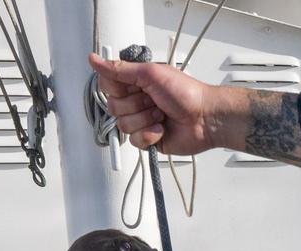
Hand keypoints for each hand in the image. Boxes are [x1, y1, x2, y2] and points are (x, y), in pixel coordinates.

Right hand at [89, 56, 234, 154]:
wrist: (205, 118)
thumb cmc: (185, 93)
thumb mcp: (150, 74)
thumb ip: (120, 70)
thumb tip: (95, 60)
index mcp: (136, 81)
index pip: (108, 84)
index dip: (116, 88)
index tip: (133, 85)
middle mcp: (137, 99)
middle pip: (114, 107)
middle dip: (135, 104)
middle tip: (153, 100)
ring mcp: (141, 120)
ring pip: (123, 125)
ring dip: (144, 119)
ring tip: (161, 115)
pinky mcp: (148, 138)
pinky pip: (135, 141)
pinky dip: (149, 135)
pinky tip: (162, 129)